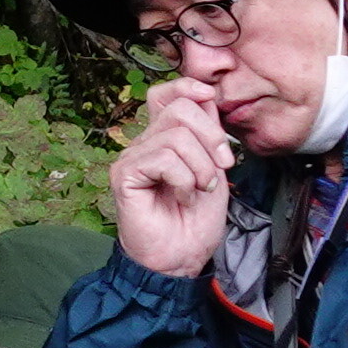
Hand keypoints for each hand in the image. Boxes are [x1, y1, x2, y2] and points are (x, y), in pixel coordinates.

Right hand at [108, 74, 232, 276]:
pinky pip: (164, 158)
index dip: (188, 88)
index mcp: (163, 139)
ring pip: (177, 136)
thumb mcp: (213, 170)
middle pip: (179, 108)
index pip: (166, 94)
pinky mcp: (125, 175)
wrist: (180, 259)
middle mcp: (144, 143)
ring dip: (201, 167)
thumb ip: (208, 135)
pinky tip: (183, 197)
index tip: (211, 100)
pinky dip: (184, 180)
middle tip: (222, 167)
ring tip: (199, 190)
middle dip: (212, 136)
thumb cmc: (194, 222)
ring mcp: (132, 158)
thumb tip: (207, 97)